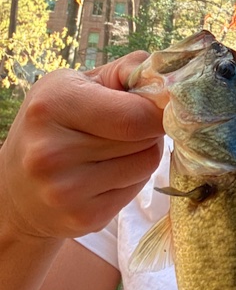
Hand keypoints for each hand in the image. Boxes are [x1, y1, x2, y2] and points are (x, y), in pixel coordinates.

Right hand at [0, 52, 163, 241]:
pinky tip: (107, 173)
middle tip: (130, 125)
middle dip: (149, 128)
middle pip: (145, 138)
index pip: (136, 115)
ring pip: (147, 164)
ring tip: (115, 148)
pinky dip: (133, 178)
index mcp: (52, 104)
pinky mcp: (83, 218)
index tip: (157, 104)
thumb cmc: (57, 123)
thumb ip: (123, 71)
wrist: (17, 188)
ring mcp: (66, 191)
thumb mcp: (77, 83)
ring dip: (143, 153)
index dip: (158, 108)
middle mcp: (52, 151)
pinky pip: (137, 189)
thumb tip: (165, 74)